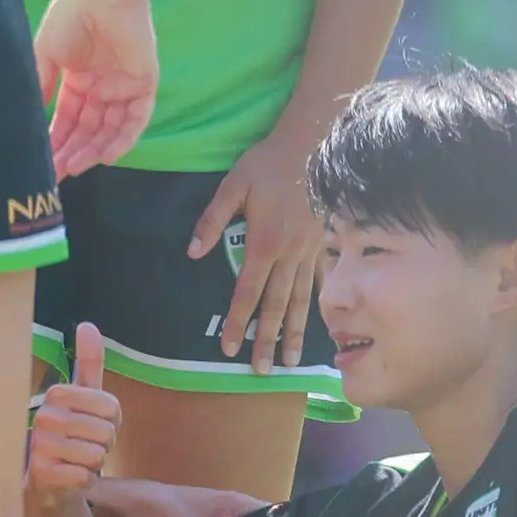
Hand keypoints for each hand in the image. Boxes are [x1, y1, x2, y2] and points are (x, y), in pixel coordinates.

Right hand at [25, 323, 119, 493]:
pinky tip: (71, 477)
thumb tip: (87, 324)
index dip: (112, 422)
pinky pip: (85, 476)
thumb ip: (88, 362)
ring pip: (97, 455)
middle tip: (85, 446)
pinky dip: (85, 481)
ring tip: (77, 461)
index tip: (92, 425)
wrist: (50, 480)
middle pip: (106, 432)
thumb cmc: (72, 434)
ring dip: (94, 464)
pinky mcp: (41, 474)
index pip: (112, 407)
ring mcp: (39, 446)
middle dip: (104, 445)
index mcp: (56, 394)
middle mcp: (43, 417)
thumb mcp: (83, 397)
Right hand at [31, 0, 155, 177]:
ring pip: (110, 129)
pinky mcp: (144, 83)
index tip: (44, 162)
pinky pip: (135, 119)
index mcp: (78, 80)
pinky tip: (107, 156)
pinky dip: (123, 138)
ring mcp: (124, 87)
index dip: (56, 141)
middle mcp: (102, 87)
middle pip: (88, 129)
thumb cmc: (71, 16)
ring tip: (76, 167)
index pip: (68, 119)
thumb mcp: (46, 54)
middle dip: (73, 152)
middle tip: (57, 174)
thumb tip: (31, 116)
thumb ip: (42, 85)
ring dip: (94, 150)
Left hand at [192, 129, 320, 371]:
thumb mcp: (233, 185)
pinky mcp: (323, 245)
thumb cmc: (268, 163)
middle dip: (266, 341)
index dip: (237, 323)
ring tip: (290, 361)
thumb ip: (212, 220)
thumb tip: (192, 252)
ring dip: (293, 333)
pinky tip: (321, 326)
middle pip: (275, 306)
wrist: (311, 145)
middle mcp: (288, 255)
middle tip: (262, 371)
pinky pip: (320, 282)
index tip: (229, 349)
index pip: (247, 293)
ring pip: (300, 301)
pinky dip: (318, 306)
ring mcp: (310, 252)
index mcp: (264, 244)